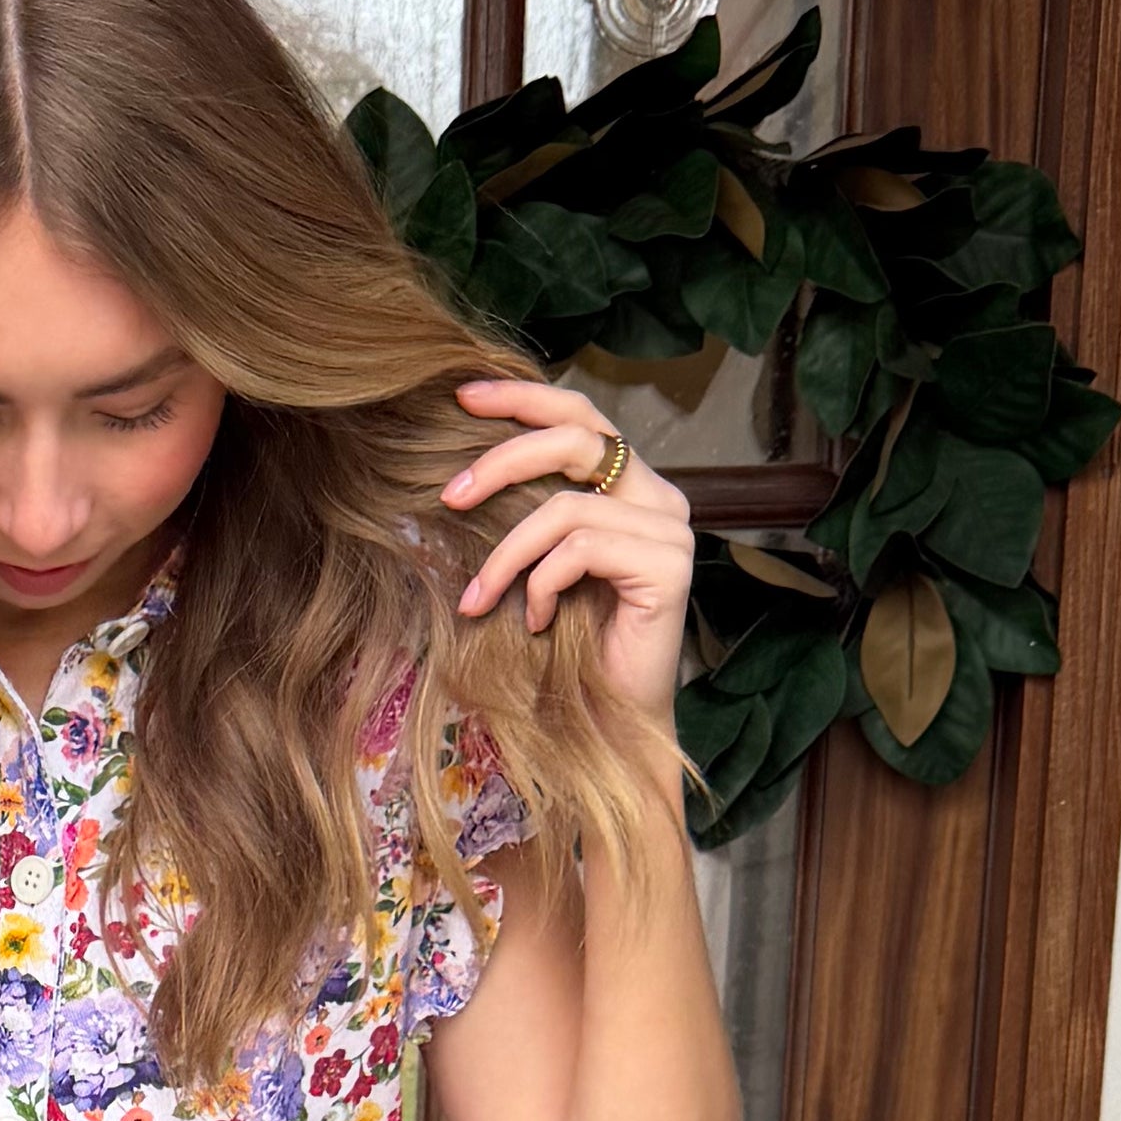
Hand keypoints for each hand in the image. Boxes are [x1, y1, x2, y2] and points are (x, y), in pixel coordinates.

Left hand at [444, 379, 693, 728]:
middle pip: (577, 437)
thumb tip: (458, 471)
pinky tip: (538, 621)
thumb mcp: (535, 566)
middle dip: (502, 460)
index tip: (462, 397)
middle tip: (449, 496)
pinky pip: (581, 549)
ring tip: (479, 599)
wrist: (607, 722)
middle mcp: (660, 498)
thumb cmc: (567, 649)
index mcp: (631, 487)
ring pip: (566, 508)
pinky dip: (542, 586)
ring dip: (507, 555)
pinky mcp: (670, 566)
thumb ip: (525, 511)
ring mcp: (671, 530)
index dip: (523, 398)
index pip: (580, 417)